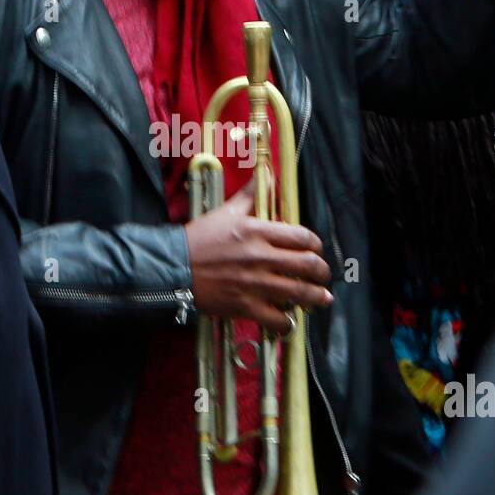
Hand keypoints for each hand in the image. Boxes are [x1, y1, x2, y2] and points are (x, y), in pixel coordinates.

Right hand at [185, 181, 332, 334]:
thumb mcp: (226, 212)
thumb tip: (266, 173)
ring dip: (315, 297)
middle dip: (322, 272)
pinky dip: (287, 322)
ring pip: (298, 293)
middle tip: (323, 276)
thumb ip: (250, 195)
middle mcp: (261, 257)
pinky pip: (276, 319)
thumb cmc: (198, 238)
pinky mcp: (244, 306)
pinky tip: (289, 320)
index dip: (315, 245)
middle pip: (307, 265)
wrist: (172, 267)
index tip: (316, 250)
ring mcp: (254, 284)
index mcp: (258, 231)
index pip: (302, 237)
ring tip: (321, 299)